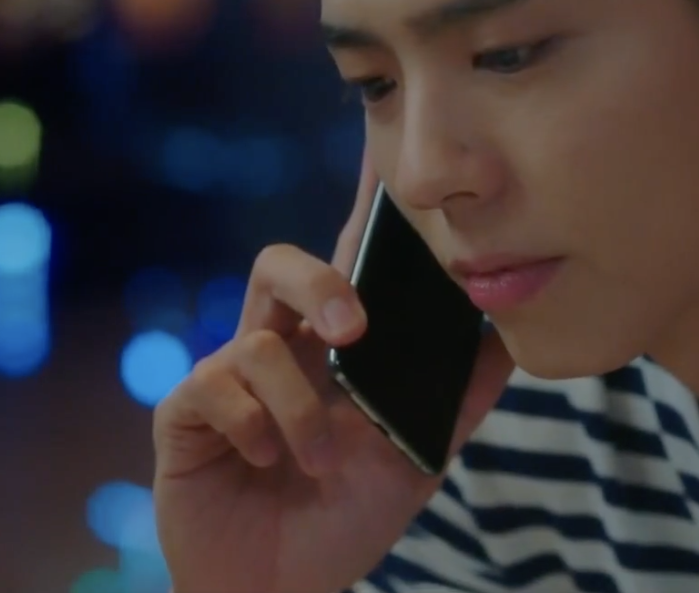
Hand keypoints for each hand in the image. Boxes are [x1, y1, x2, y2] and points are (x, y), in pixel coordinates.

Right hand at [152, 157, 515, 592]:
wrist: (285, 592)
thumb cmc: (342, 520)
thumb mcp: (417, 456)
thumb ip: (459, 397)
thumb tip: (514, 338)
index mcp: (327, 351)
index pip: (344, 265)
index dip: (357, 210)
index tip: (382, 149)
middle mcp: (274, 352)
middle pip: (277, 266)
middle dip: (319, 281)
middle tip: (354, 329)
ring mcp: (225, 381)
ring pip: (257, 342)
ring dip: (302, 413)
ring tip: (322, 463)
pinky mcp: (184, 417)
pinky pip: (216, 388)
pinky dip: (257, 428)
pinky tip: (267, 464)